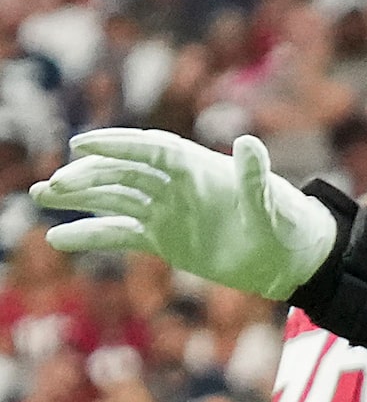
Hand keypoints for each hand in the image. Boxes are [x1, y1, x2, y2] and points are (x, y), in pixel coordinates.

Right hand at [35, 131, 332, 300]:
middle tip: (52, 185)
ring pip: (113, 199)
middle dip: (88, 176)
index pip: (150, 151)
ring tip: (40, 195)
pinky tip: (57, 239)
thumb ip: (256, 177)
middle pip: (123, 174)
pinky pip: (119, 234)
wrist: (291, 258)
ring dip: (78, 197)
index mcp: (198, 168)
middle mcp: (176, 186)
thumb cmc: (287, 225)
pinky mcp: (162, 239)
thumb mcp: (272, 203)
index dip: (117, 146)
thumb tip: (249, 142)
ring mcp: (166, 211)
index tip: (81, 146)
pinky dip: (89, 235)